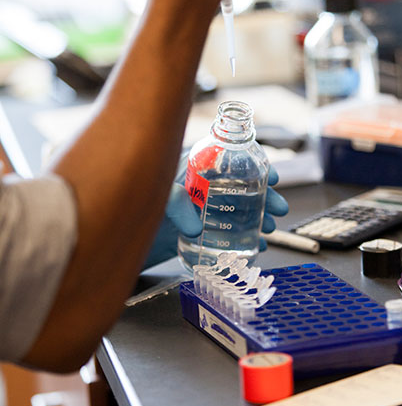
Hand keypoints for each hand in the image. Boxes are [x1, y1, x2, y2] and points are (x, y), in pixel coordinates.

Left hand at [142, 163, 287, 269]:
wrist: (117, 239)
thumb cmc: (130, 208)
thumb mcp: (156, 198)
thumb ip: (176, 205)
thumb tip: (196, 227)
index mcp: (190, 169)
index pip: (228, 159)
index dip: (254, 165)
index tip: (271, 175)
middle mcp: (197, 188)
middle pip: (239, 186)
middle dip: (263, 196)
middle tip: (279, 208)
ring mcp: (198, 210)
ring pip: (236, 209)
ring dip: (257, 218)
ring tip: (270, 229)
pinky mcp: (195, 232)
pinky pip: (225, 232)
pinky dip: (243, 239)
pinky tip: (255, 246)